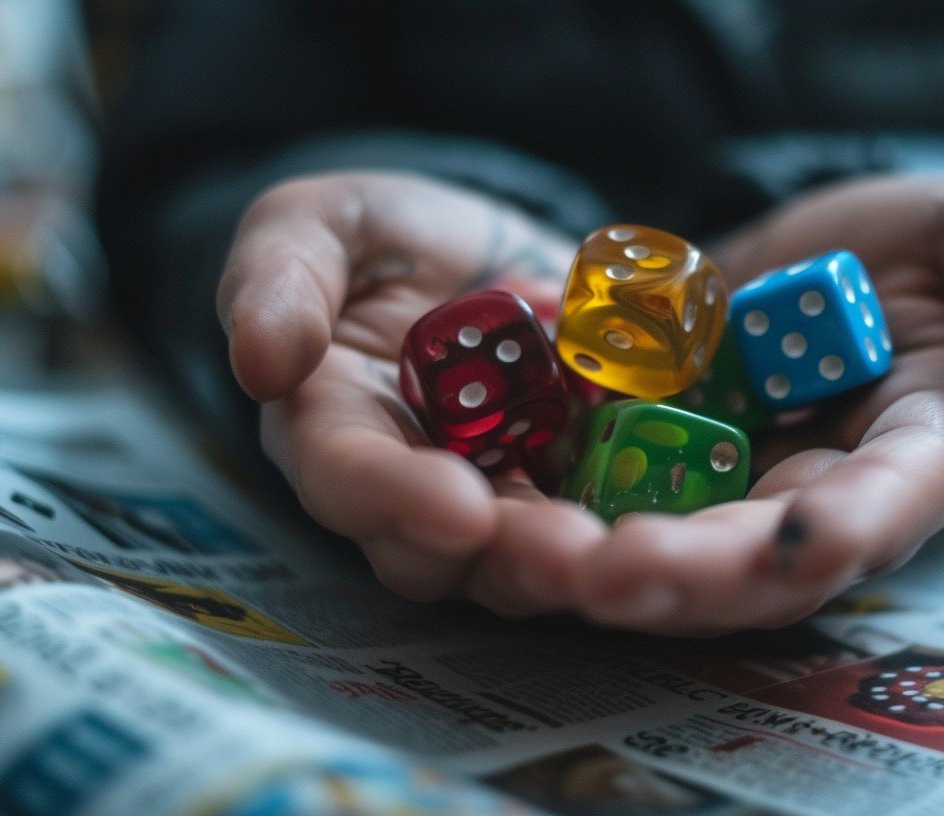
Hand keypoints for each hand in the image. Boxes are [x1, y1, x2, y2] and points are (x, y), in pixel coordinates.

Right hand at [217, 172, 605, 614]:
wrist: (482, 245)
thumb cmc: (380, 237)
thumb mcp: (317, 224)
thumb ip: (280, 278)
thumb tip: (260, 358)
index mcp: (333, 426)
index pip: (347, 478)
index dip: (395, 501)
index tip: (457, 512)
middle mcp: (411, 484)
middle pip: (443, 548)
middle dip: (507, 556)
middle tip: (571, 556)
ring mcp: (498, 491)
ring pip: (524, 552)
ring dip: (575, 560)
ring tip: (627, 553)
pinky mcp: (571, 483)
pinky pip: (599, 511)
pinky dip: (634, 512)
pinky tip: (683, 506)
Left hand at [567, 176, 943, 635]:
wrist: (828, 249)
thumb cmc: (929, 245)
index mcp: (921, 451)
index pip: (892, 504)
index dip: (852, 529)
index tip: (806, 542)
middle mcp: (824, 496)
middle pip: (764, 561)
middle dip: (693, 575)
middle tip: (613, 572)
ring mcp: (736, 489)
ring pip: (676, 553)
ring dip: (605, 566)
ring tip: (537, 556)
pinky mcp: (663, 463)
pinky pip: (607, 497)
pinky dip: (556, 507)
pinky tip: (496, 501)